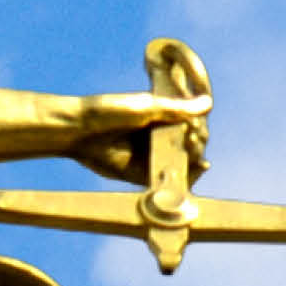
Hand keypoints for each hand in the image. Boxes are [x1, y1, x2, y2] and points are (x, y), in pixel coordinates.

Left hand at [69, 90, 209, 186]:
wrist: (78, 130)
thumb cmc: (109, 111)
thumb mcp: (145, 106)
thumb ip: (176, 109)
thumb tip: (207, 103)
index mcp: (160, 118)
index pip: (192, 125)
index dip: (198, 128)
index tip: (194, 128)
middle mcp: (158, 138)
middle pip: (190, 145)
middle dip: (196, 144)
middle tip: (190, 141)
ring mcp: (150, 157)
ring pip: (183, 164)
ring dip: (193, 161)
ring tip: (193, 156)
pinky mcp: (141, 176)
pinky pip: (166, 181)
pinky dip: (182, 179)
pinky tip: (193, 173)